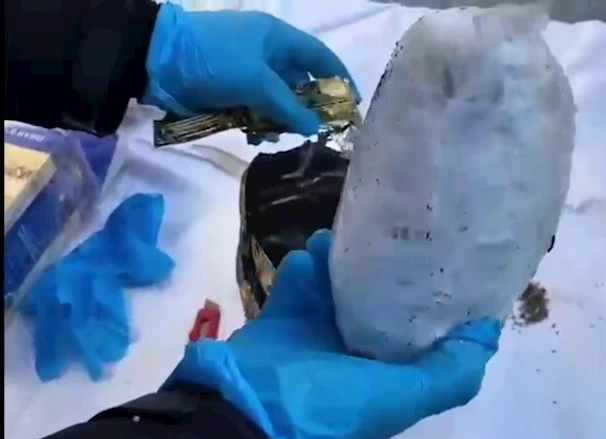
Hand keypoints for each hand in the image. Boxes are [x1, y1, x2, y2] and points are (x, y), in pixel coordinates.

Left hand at [143, 4, 358, 135]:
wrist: (155, 59)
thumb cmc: (213, 60)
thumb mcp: (256, 81)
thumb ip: (288, 106)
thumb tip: (316, 128)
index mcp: (277, 38)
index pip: (320, 57)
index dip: (339, 79)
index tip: (352, 105)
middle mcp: (266, 53)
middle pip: (299, 83)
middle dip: (306, 108)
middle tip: (313, 133)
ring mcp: (247, 72)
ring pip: (277, 100)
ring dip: (279, 119)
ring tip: (274, 135)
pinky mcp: (229, 90)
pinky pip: (254, 109)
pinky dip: (257, 123)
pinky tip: (252, 135)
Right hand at [166, 230, 499, 438]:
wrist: (242, 411)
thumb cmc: (328, 404)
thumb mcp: (401, 397)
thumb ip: (451, 373)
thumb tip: (489, 331)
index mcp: (382, 373)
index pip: (414, 330)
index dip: (429, 298)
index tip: (444, 256)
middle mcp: (351, 354)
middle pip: (374, 301)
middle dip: (382, 269)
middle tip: (390, 233)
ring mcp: (311, 336)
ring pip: (335, 286)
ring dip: (339, 261)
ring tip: (341, 237)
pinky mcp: (277, 320)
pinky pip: (295, 285)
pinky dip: (302, 270)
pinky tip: (308, 257)